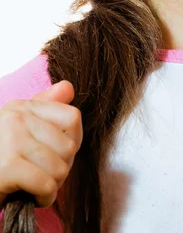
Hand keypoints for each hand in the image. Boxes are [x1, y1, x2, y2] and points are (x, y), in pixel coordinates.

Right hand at [0, 80, 82, 209]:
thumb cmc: (2, 159)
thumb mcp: (22, 129)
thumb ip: (46, 108)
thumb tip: (68, 87)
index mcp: (23, 106)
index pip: (72, 117)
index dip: (73, 141)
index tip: (57, 154)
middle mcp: (17, 117)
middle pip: (68, 146)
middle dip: (61, 168)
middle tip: (44, 175)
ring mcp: (11, 140)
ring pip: (59, 167)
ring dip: (53, 185)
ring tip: (37, 186)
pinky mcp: (7, 167)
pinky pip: (45, 184)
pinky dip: (44, 197)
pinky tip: (33, 197)